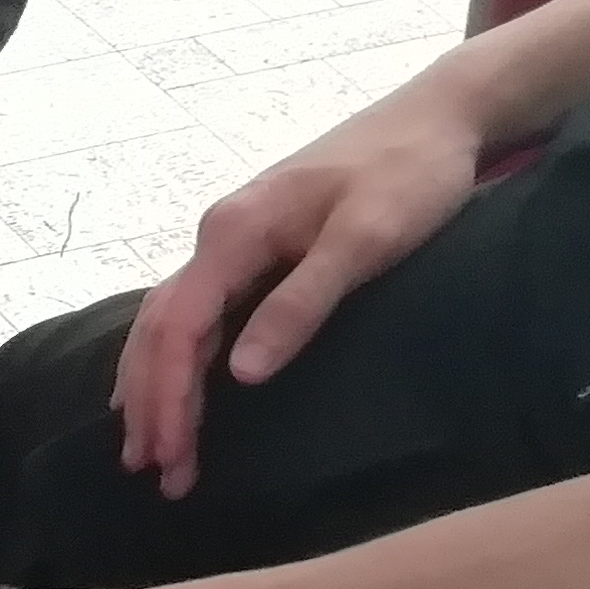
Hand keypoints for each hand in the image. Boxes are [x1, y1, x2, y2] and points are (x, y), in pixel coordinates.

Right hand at [112, 83, 492, 495]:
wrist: (439, 115)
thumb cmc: (410, 173)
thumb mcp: (366, 239)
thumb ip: (302, 302)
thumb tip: (241, 373)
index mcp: (235, 233)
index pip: (177, 327)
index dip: (168, 396)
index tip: (172, 455)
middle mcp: (219, 235)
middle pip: (159, 329)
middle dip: (151, 403)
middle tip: (153, 473)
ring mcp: (233, 239)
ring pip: (169, 321)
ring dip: (155, 385)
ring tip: (150, 448)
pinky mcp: (254, 247)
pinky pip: (195, 312)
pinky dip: (174, 358)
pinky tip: (171, 387)